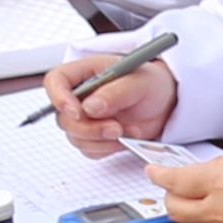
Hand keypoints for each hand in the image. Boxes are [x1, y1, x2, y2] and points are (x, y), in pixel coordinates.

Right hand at [47, 55, 181, 150]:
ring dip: (101, 141)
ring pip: (76, 137)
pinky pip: (90, 149)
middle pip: (63, 118)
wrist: (167, 103)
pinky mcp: (94, 136)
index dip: (60, 98)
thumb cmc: (152, 83)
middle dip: (89, 129)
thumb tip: (90, 107)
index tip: (78, 112)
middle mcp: (80, 96)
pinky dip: (108, 148)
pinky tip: (125, 138)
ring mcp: (86, 118)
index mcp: (85, 72)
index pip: (55, 81)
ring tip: (129, 131)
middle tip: (116, 128)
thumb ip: (114, 92)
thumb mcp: (139, 81)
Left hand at [144, 147, 222, 222]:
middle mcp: (217, 209)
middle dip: (169, 196)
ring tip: (203, 199)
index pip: (175, 181)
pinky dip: (206, 222)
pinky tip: (220, 212)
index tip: (152, 172)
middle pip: (173, 208)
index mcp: (220, 182)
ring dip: (189, 210)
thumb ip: (218, 165)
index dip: (158, 175)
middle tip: (176, 186)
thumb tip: (198, 172)